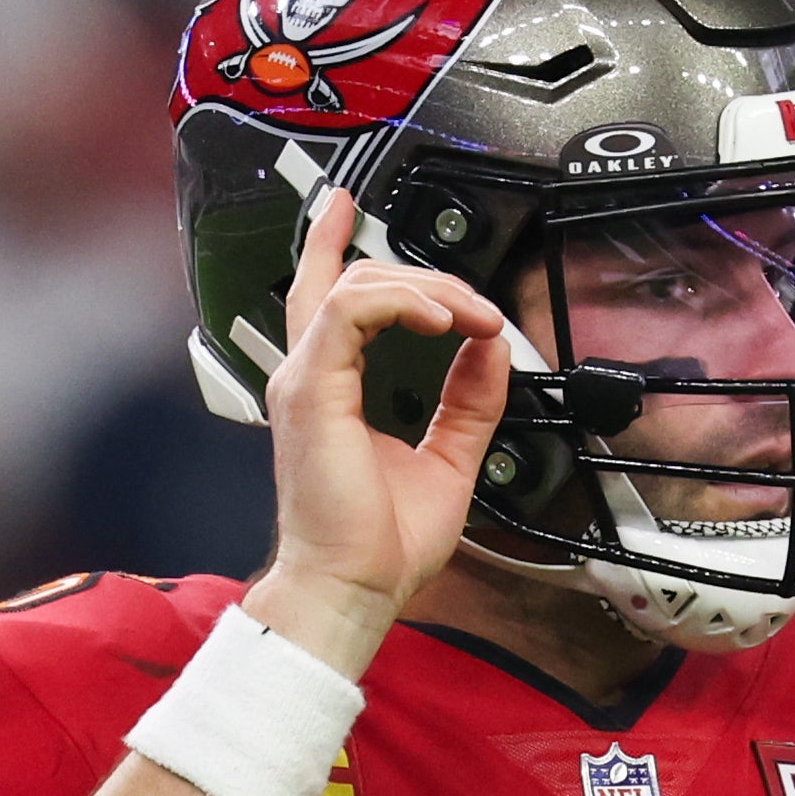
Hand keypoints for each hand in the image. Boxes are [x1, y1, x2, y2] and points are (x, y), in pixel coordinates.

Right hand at [255, 190, 512, 661]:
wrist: (353, 587)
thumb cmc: (380, 543)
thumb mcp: (449, 456)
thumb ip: (469, 398)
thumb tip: (490, 350)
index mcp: (330, 387)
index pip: (327, 296)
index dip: (333, 243)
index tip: (350, 208)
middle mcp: (309, 374)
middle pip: (355, 281)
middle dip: (424, 277)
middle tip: (478, 305)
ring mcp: (304, 378)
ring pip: (358, 285)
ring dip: (426, 290)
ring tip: (471, 316)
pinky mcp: (311, 388)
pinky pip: (350, 310)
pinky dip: (402, 302)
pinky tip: (443, 319)